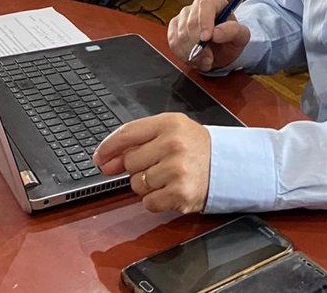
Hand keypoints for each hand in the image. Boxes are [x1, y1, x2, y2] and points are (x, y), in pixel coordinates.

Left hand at [93, 114, 211, 213]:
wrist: (226, 166)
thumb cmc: (195, 148)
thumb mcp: (171, 131)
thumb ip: (138, 141)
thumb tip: (105, 162)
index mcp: (169, 123)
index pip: (127, 133)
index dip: (108, 147)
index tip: (99, 158)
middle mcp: (173, 144)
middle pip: (130, 162)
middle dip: (138, 167)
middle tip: (157, 164)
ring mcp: (177, 169)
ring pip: (137, 184)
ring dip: (147, 185)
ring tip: (167, 176)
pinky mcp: (180, 193)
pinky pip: (148, 202)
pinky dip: (155, 200)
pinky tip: (170, 190)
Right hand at [167, 0, 249, 71]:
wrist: (221, 51)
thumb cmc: (231, 41)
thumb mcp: (241, 37)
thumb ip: (233, 31)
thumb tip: (216, 32)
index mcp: (216, 2)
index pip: (205, 6)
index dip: (204, 22)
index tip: (206, 38)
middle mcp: (198, 6)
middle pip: (191, 22)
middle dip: (198, 44)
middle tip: (209, 59)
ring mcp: (184, 16)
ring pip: (181, 34)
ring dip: (192, 53)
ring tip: (205, 61)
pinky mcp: (175, 27)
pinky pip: (173, 42)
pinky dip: (183, 54)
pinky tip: (195, 59)